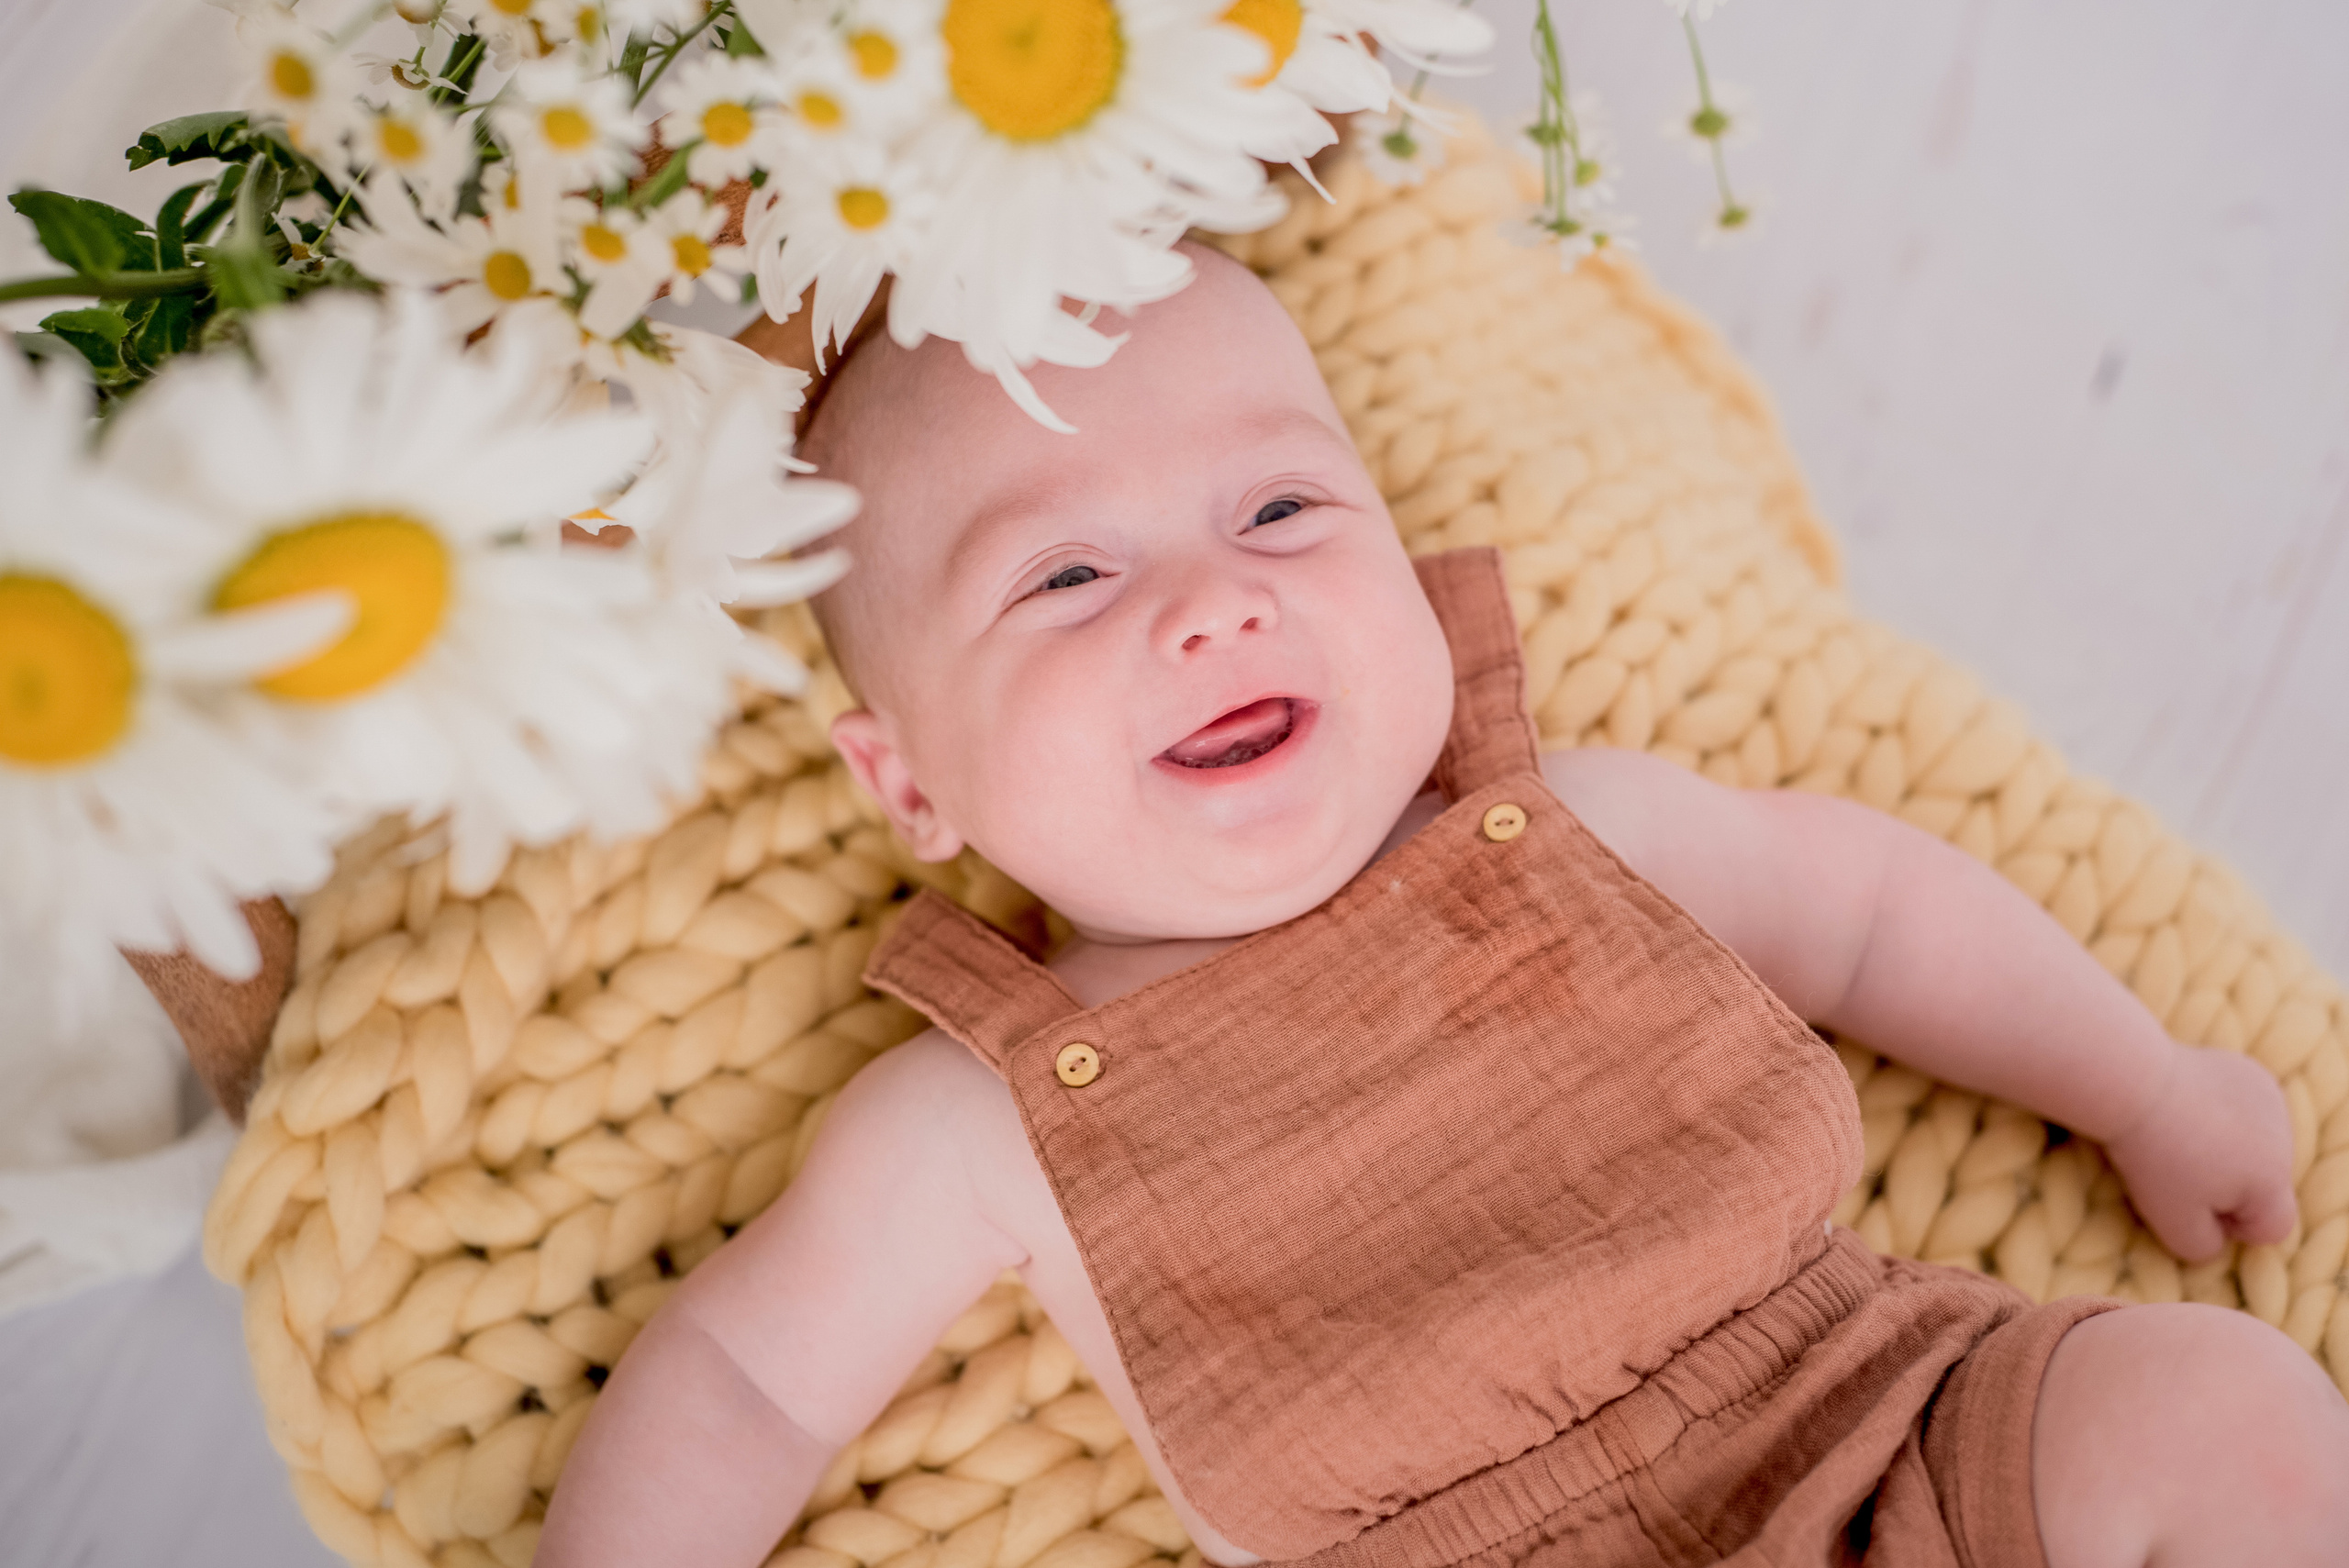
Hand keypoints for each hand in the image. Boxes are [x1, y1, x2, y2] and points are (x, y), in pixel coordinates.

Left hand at [2103, 1042, 2297, 1262]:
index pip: (2272, 1228)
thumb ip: (2204, 1248)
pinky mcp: (2250, 1073)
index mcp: (2273, 1181)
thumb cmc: (2153, 1158)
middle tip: (2179, 1168)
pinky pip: (2246, 1112)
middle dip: (2229, 1188)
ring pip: (2257, 1148)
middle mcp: (2283, 1141)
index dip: (2233, 1227)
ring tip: (2180, 1135)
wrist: (2133, 1082)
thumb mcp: (2174, 1225)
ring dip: (2226, 1150)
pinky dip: (2222, 1116)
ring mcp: (2270, 1102)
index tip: (2192, 1203)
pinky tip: (2186, 1106)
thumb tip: (2218, 1241)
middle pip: (2265, 1186)